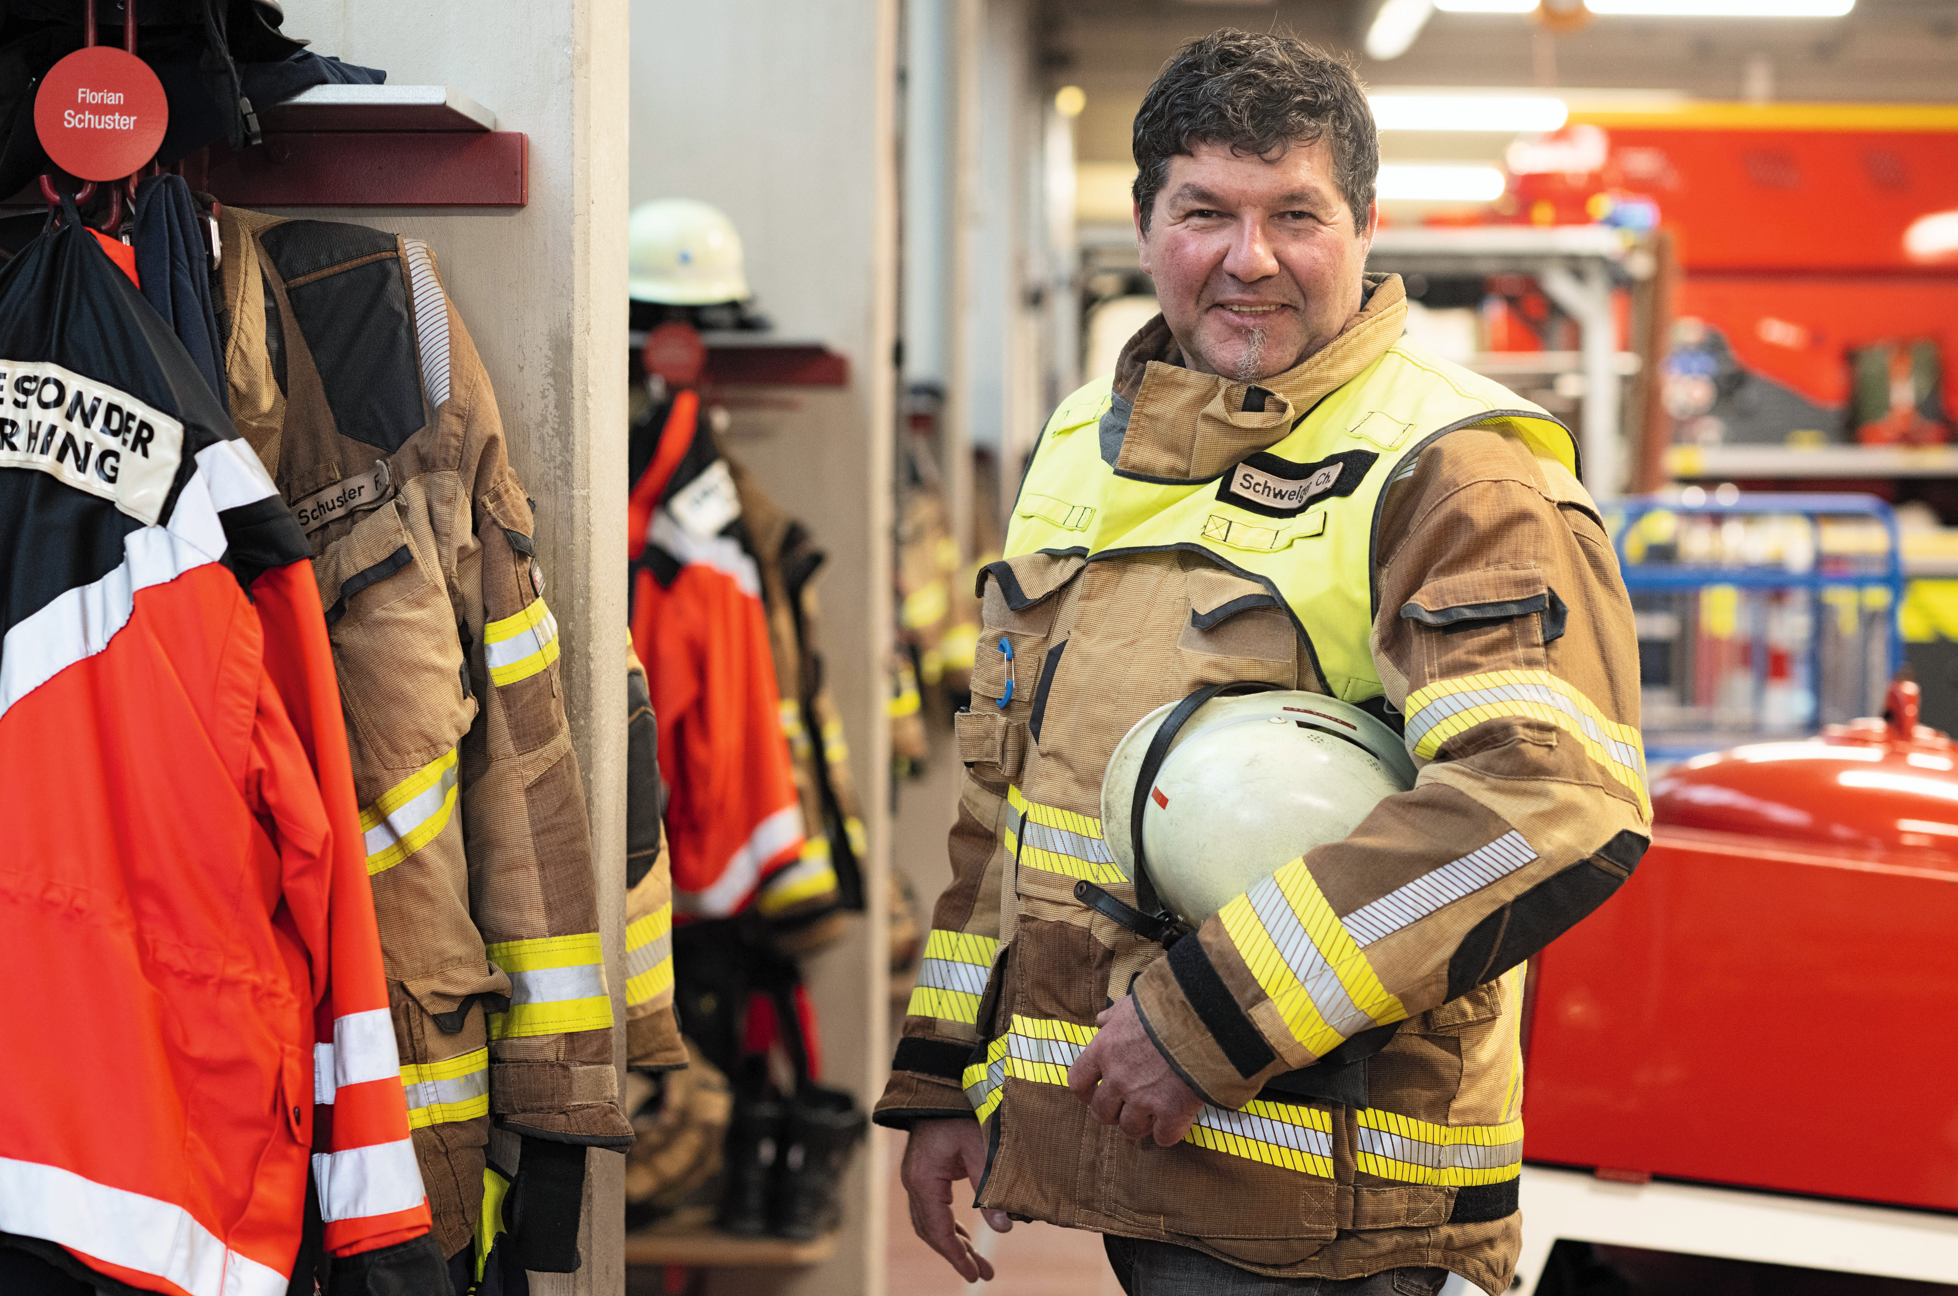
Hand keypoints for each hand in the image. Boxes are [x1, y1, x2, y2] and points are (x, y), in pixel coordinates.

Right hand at [900, 1116, 1013, 1281]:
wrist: (941, 1085)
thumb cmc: (960, 1112)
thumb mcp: (979, 1149)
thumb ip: (989, 1189)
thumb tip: (1004, 1227)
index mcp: (924, 1180)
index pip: (938, 1229)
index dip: (956, 1255)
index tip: (972, 1274)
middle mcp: (915, 1182)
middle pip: (932, 1231)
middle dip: (956, 1254)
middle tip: (981, 1274)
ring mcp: (918, 1178)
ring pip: (931, 1222)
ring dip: (953, 1242)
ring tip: (976, 1262)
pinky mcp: (926, 1173)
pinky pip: (934, 1209)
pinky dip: (949, 1226)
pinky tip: (965, 1236)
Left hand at [1068, 995, 1203, 1146]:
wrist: (1204, 1017)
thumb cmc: (1167, 1005)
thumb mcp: (1132, 1003)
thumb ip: (1113, 1016)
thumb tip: (1101, 1022)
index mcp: (1104, 1050)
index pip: (1078, 1082)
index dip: (1086, 1092)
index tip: (1095, 1092)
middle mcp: (1118, 1078)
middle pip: (1101, 1113)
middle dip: (1112, 1113)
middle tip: (1126, 1107)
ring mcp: (1144, 1098)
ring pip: (1130, 1129)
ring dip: (1140, 1124)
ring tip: (1152, 1114)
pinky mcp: (1172, 1112)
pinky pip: (1163, 1137)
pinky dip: (1167, 1132)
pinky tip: (1175, 1120)